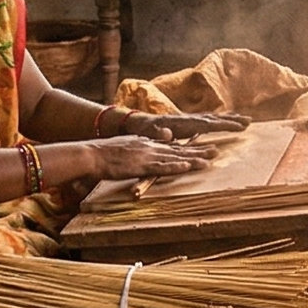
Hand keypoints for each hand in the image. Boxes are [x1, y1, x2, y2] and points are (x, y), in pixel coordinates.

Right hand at [90, 135, 213, 180]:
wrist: (91, 154)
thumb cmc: (105, 153)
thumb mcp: (127, 144)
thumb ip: (144, 143)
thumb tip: (158, 140)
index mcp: (147, 143)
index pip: (172, 146)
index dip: (189, 147)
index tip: (203, 147)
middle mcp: (150, 147)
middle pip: (179, 150)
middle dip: (198, 151)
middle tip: (216, 152)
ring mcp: (147, 156)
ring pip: (175, 158)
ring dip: (193, 159)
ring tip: (210, 160)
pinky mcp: (141, 165)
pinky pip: (162, 167)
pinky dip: (175, 167)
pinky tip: (188, 166)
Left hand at [131, 111, 246, 140]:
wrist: (138, 122)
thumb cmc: (144, 131)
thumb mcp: (149, 134)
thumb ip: (158, 134)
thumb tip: (168, 134)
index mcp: (182, 123)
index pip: (207, 124)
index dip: (224, 125)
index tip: (239, 126)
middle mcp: (189, 119)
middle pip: (214, 119)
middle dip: (232, 120)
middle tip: (250, 121)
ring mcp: (189, 119)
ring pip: (214, 118)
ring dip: (229, 119)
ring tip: (246, 120)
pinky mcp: (189, 122)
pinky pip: (209, 121)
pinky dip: (221, 120)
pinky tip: (228, 121)